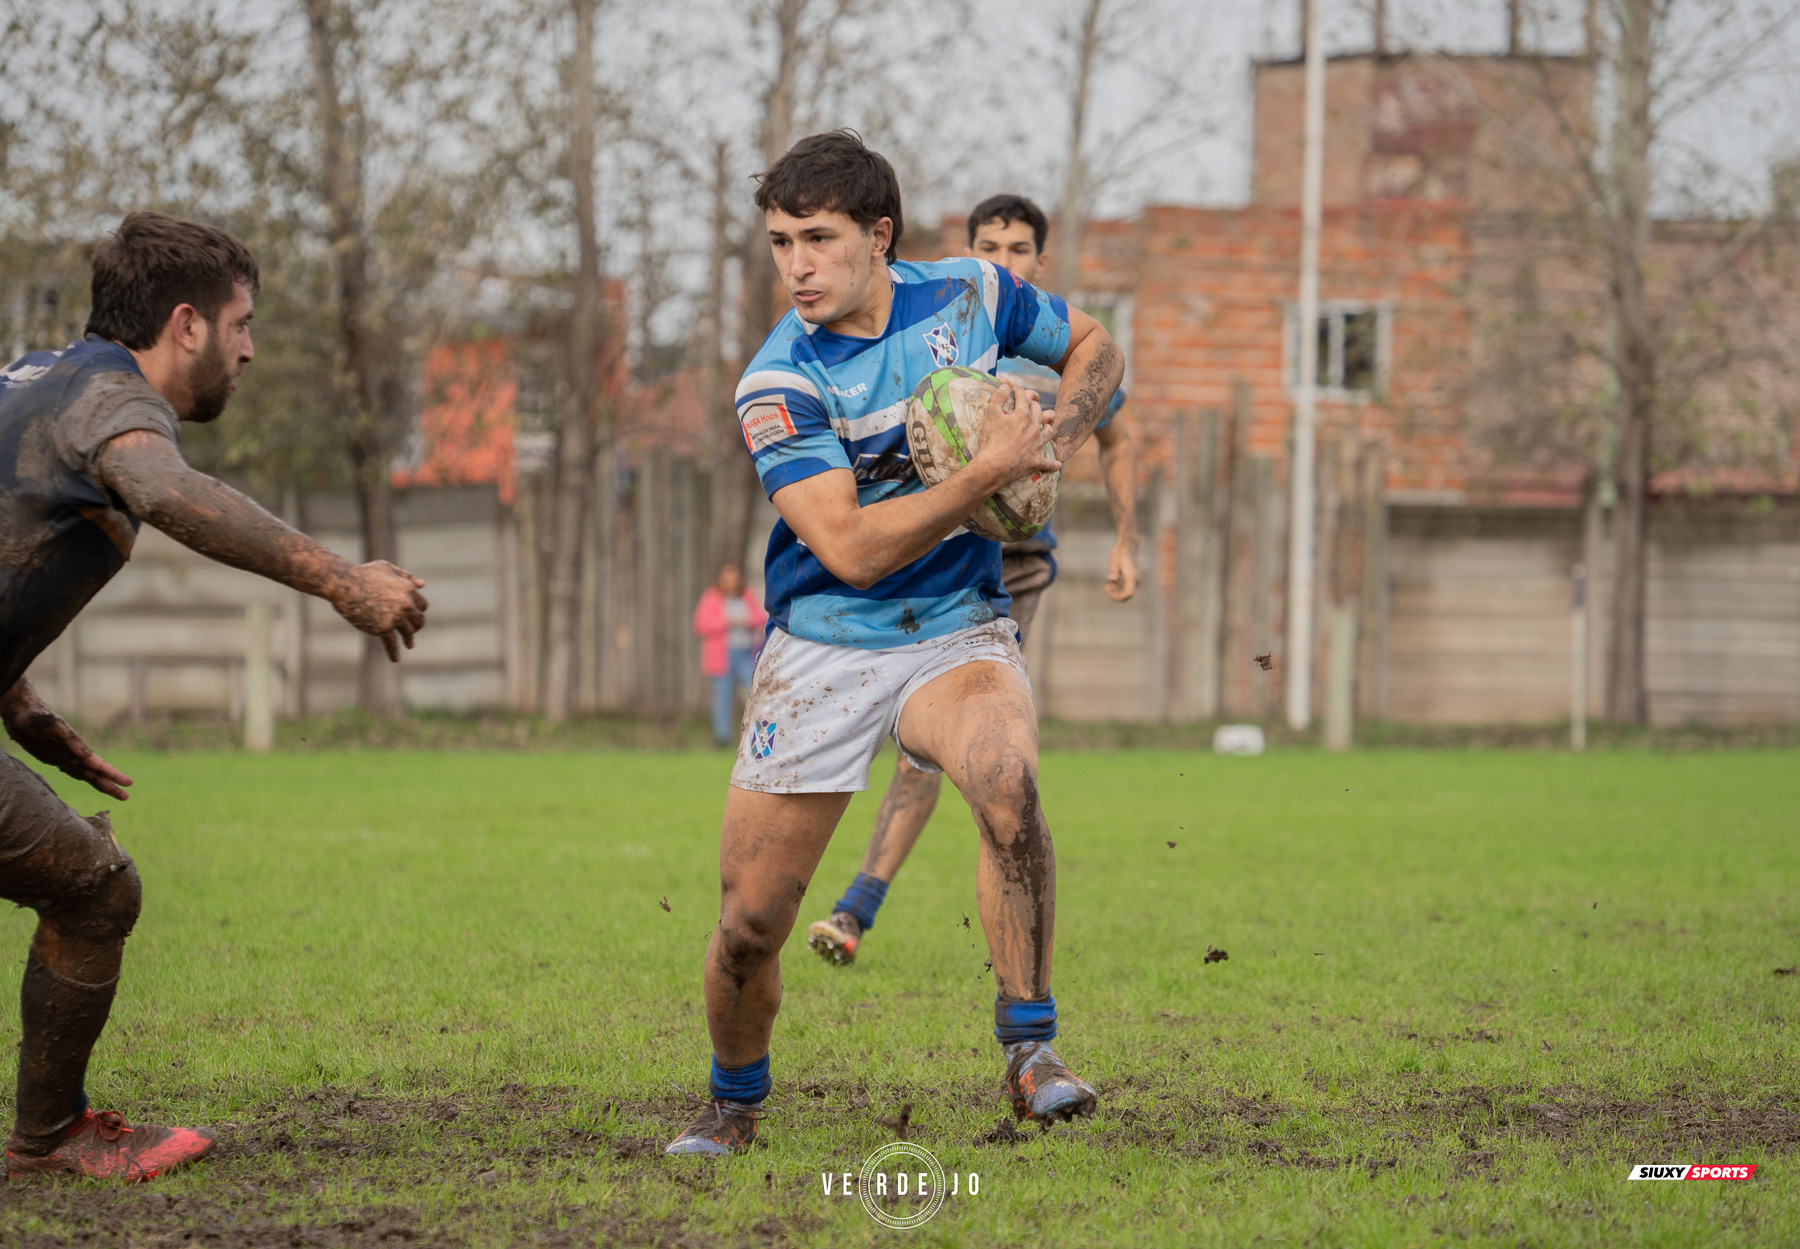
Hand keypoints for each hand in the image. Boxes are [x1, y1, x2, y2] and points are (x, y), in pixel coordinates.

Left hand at [0, 681, 132, 800]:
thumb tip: (87, 755)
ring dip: (99, 783)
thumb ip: (70, 739)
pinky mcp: (52, 756)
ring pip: (84, 774)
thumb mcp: (51, 725)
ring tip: (113, 791)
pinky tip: (84, 779)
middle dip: (110, 785)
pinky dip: (79, 776)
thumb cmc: (35, 714)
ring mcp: (63, 756)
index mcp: (76, 747)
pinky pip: (69, 770)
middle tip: (126, 797)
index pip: (99, 765)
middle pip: (95, 774)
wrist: (19, 711)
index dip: (113, 775)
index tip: (128, 783)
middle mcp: (72, 754)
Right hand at [331, 561, 428, 660]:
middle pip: (419, 620)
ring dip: (409, 639)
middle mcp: (406, 605)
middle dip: (416, 625)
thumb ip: (406, 577)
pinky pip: (392, 643)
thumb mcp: (388, 569)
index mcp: (408, 590)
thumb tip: (423, 584)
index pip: (422, 605)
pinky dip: (394, 652)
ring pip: (408, 632)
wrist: (345, 584)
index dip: (418, 610)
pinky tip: (395, 659)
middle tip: (412, 630)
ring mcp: (395, 617)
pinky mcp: (383, 628)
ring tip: (409, 644)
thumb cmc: (364, 573)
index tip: (414, 615)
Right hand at [972, 378, 1059, 487]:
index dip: (1018, 391)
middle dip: (1034, 405)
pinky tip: (1058, 464)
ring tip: (1047, 427)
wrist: (994, 467)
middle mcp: (1034, 428)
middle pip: (1039, 411)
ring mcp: (1037, 445)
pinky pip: (1049, 463)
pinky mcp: (1036, 462)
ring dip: (1048, 428)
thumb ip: (998, 398)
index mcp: (1023, 415)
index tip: (1015, 389)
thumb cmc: (990, 440)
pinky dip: (1053, 464)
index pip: (1023, 397)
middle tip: (1030, 404)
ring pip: (1049, 433)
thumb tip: (1005, 386)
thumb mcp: (990, 414)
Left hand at [1105, 537, 1140, 602]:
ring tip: (1108, 580)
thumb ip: (1113, 573)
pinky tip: (1111, 580)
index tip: (1108, 593)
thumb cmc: (1120, 554)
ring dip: (1115, 590)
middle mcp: (1136, 580)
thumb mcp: (1114, 562)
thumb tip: (1112, 580)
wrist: (1128, 547)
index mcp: (1132, 576)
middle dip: (1114, 594)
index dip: (1118, 597)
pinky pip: (1125, 589)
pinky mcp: (1133, 581)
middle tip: (1105, 586)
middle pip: (1126, 596)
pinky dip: (1117, 587)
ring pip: (1125, 593)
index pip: (1128, 594)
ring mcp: (1135, 581)